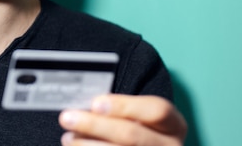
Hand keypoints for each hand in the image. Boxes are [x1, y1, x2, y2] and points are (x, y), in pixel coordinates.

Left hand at [58, 94, 186, 145]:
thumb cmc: (135, 130)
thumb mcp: (138, 118)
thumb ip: (118, 110)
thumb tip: (84, 105)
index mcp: (174, 125)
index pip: (157, 110)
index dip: (125, 105)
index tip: (95, 103)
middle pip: (131, 135)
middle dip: (95, 125)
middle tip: (67, 118)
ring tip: (68, 138)